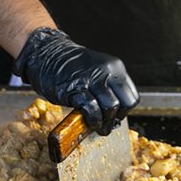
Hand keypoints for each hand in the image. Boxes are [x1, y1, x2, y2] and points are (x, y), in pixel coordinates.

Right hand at [12, 27, 139, 132]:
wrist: (48, 54)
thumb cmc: (73, 67)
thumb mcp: (98, 71)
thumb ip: (109, 87)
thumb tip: (115, 114)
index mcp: (115, 67)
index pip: (132, 96)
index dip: (125, 111)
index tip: (116, 116)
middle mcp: (106, 72)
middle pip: (124, 104)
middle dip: (116, 118)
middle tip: (107, 124)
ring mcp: (90, 79)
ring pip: (110, 107)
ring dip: (105, 123)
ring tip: (98, 126)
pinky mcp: (74, 89)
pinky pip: (91, 109)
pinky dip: (93, 120)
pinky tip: (88, 122)